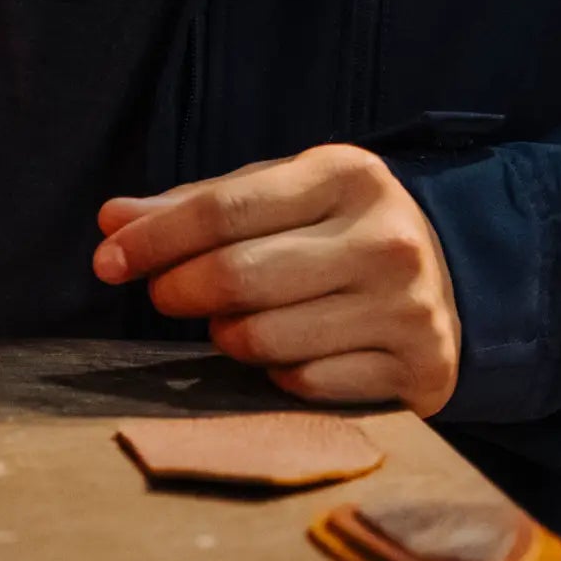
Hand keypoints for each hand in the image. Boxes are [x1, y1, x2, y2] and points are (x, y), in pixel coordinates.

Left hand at [92, 145, 461, 414]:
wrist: (454, 278)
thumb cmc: (335, 232)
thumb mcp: (278, 198)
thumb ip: (195, 207)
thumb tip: (111, 220)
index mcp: (347, 176)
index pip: (223, 210)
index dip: (153, 240)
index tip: (106, 262)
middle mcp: (385, 238)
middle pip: (236, 277)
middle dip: (179, 290)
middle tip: (167, 295)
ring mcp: (406, 306)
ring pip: (261, 339)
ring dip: (227, 336)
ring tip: (237, 320)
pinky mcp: (417, 368)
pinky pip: (302, 384)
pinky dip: (277, 374)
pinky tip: (291, 351)